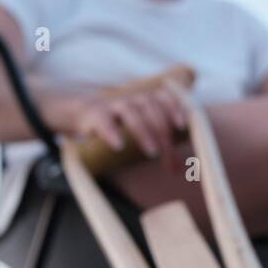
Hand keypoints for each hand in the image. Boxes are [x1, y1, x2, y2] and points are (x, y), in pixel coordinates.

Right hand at [74, 77, 190, 171]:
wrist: (85, 116)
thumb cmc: (121, 127)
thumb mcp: (143, 133)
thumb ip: (162, 146)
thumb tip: (181, 169)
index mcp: (146, 101)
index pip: (163, 98)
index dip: (173, 108)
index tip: (181, 125)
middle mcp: (132, 100)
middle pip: (151, 108)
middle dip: (162, 130)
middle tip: (168, 154)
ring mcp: (114, 106)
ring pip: (131, 113)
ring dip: (144, 133)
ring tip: (152, 152)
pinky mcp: (96, 115)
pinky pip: (105, 121)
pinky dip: (112, 133)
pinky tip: (119, 146)